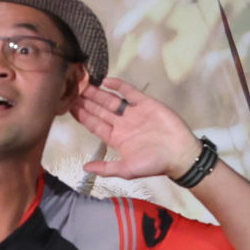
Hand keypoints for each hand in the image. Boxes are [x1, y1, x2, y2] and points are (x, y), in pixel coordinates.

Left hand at [66, 77, 200, 180]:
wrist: (181, 154)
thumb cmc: (155, 164)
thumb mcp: (127, 170)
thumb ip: (106, 168)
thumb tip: (84, 168)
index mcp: (116, 138)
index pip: (94, 124)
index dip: (82, 115)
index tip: (68, 105)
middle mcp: (122, 124)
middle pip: (100, 109)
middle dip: (86, 100)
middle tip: (71, 89)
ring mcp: (133, 112)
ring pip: (111, 100)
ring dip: (97, 92)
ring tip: (84, 82)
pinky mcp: (146, 103)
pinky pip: (129, 92)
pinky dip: (118, 85)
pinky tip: (106, 80)